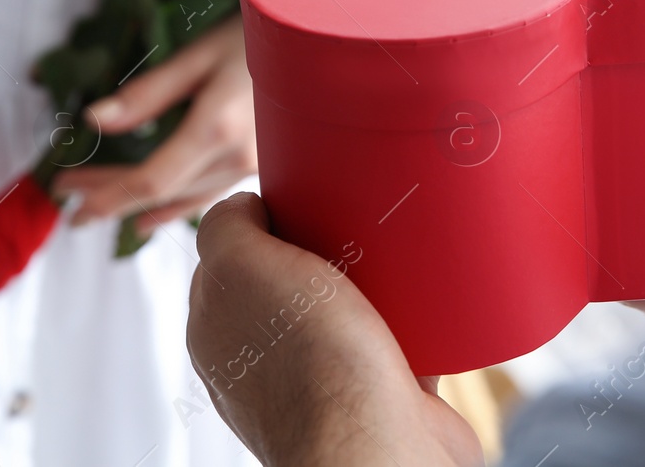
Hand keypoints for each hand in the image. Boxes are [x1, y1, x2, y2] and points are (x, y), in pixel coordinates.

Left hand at [54, 18, 257, 232]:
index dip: (105, 192)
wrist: (326, 40)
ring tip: (95, 209)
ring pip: (184, 198)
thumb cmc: (263, 33)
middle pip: (161, 191)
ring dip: (136, 205)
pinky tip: (150, 221)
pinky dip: (175, 209)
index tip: (67, 197)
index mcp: (219, 128)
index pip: (150, 179)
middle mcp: (240, 157)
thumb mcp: (200, 53)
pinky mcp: (264, 164)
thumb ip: (148, 94)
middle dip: (110, 196)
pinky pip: (211, 196)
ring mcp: (256, 166)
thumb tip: (93, 121)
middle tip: (68, 201)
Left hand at [189, 194, 481, 466]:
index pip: (231, 255)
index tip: (300, 202)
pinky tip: (426, 299)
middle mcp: (264, 358)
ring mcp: (322, 378)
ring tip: (395, 254)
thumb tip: (244, 205)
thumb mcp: (240, 264)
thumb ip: (225, 226)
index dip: (264, 220)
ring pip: (348, 308)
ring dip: (374, 281)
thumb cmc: (308, 359)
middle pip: (292, 277)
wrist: (378, 443)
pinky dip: (416, 322)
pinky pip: (399, 341)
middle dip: (323, 248)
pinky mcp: (381, 395)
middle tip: (352, 225)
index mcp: (219, 328)